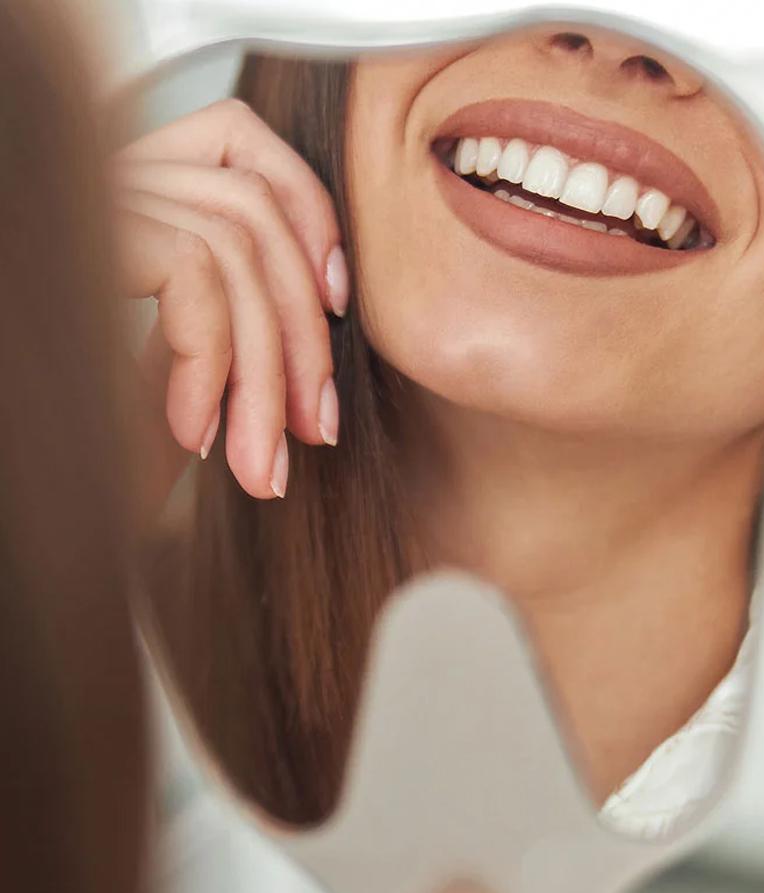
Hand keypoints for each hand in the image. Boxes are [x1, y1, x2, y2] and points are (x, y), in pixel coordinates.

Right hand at [112, 98, 347, 502]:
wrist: (12, 490)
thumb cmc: (81, 444)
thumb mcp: (181, 367)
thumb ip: (232, 309)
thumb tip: (325, 291)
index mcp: (125, 193)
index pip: (236, 140)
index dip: (308, 213)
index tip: (338, 304)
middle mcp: (94, 177)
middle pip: (248, 205)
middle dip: (303, 331)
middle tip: (319, 429)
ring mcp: (77, 197)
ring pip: (229, 245)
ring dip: (265, 373)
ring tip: (259, 461)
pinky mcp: (72, 230)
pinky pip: (187, 269)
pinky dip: (209, 365)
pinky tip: (192, 436)